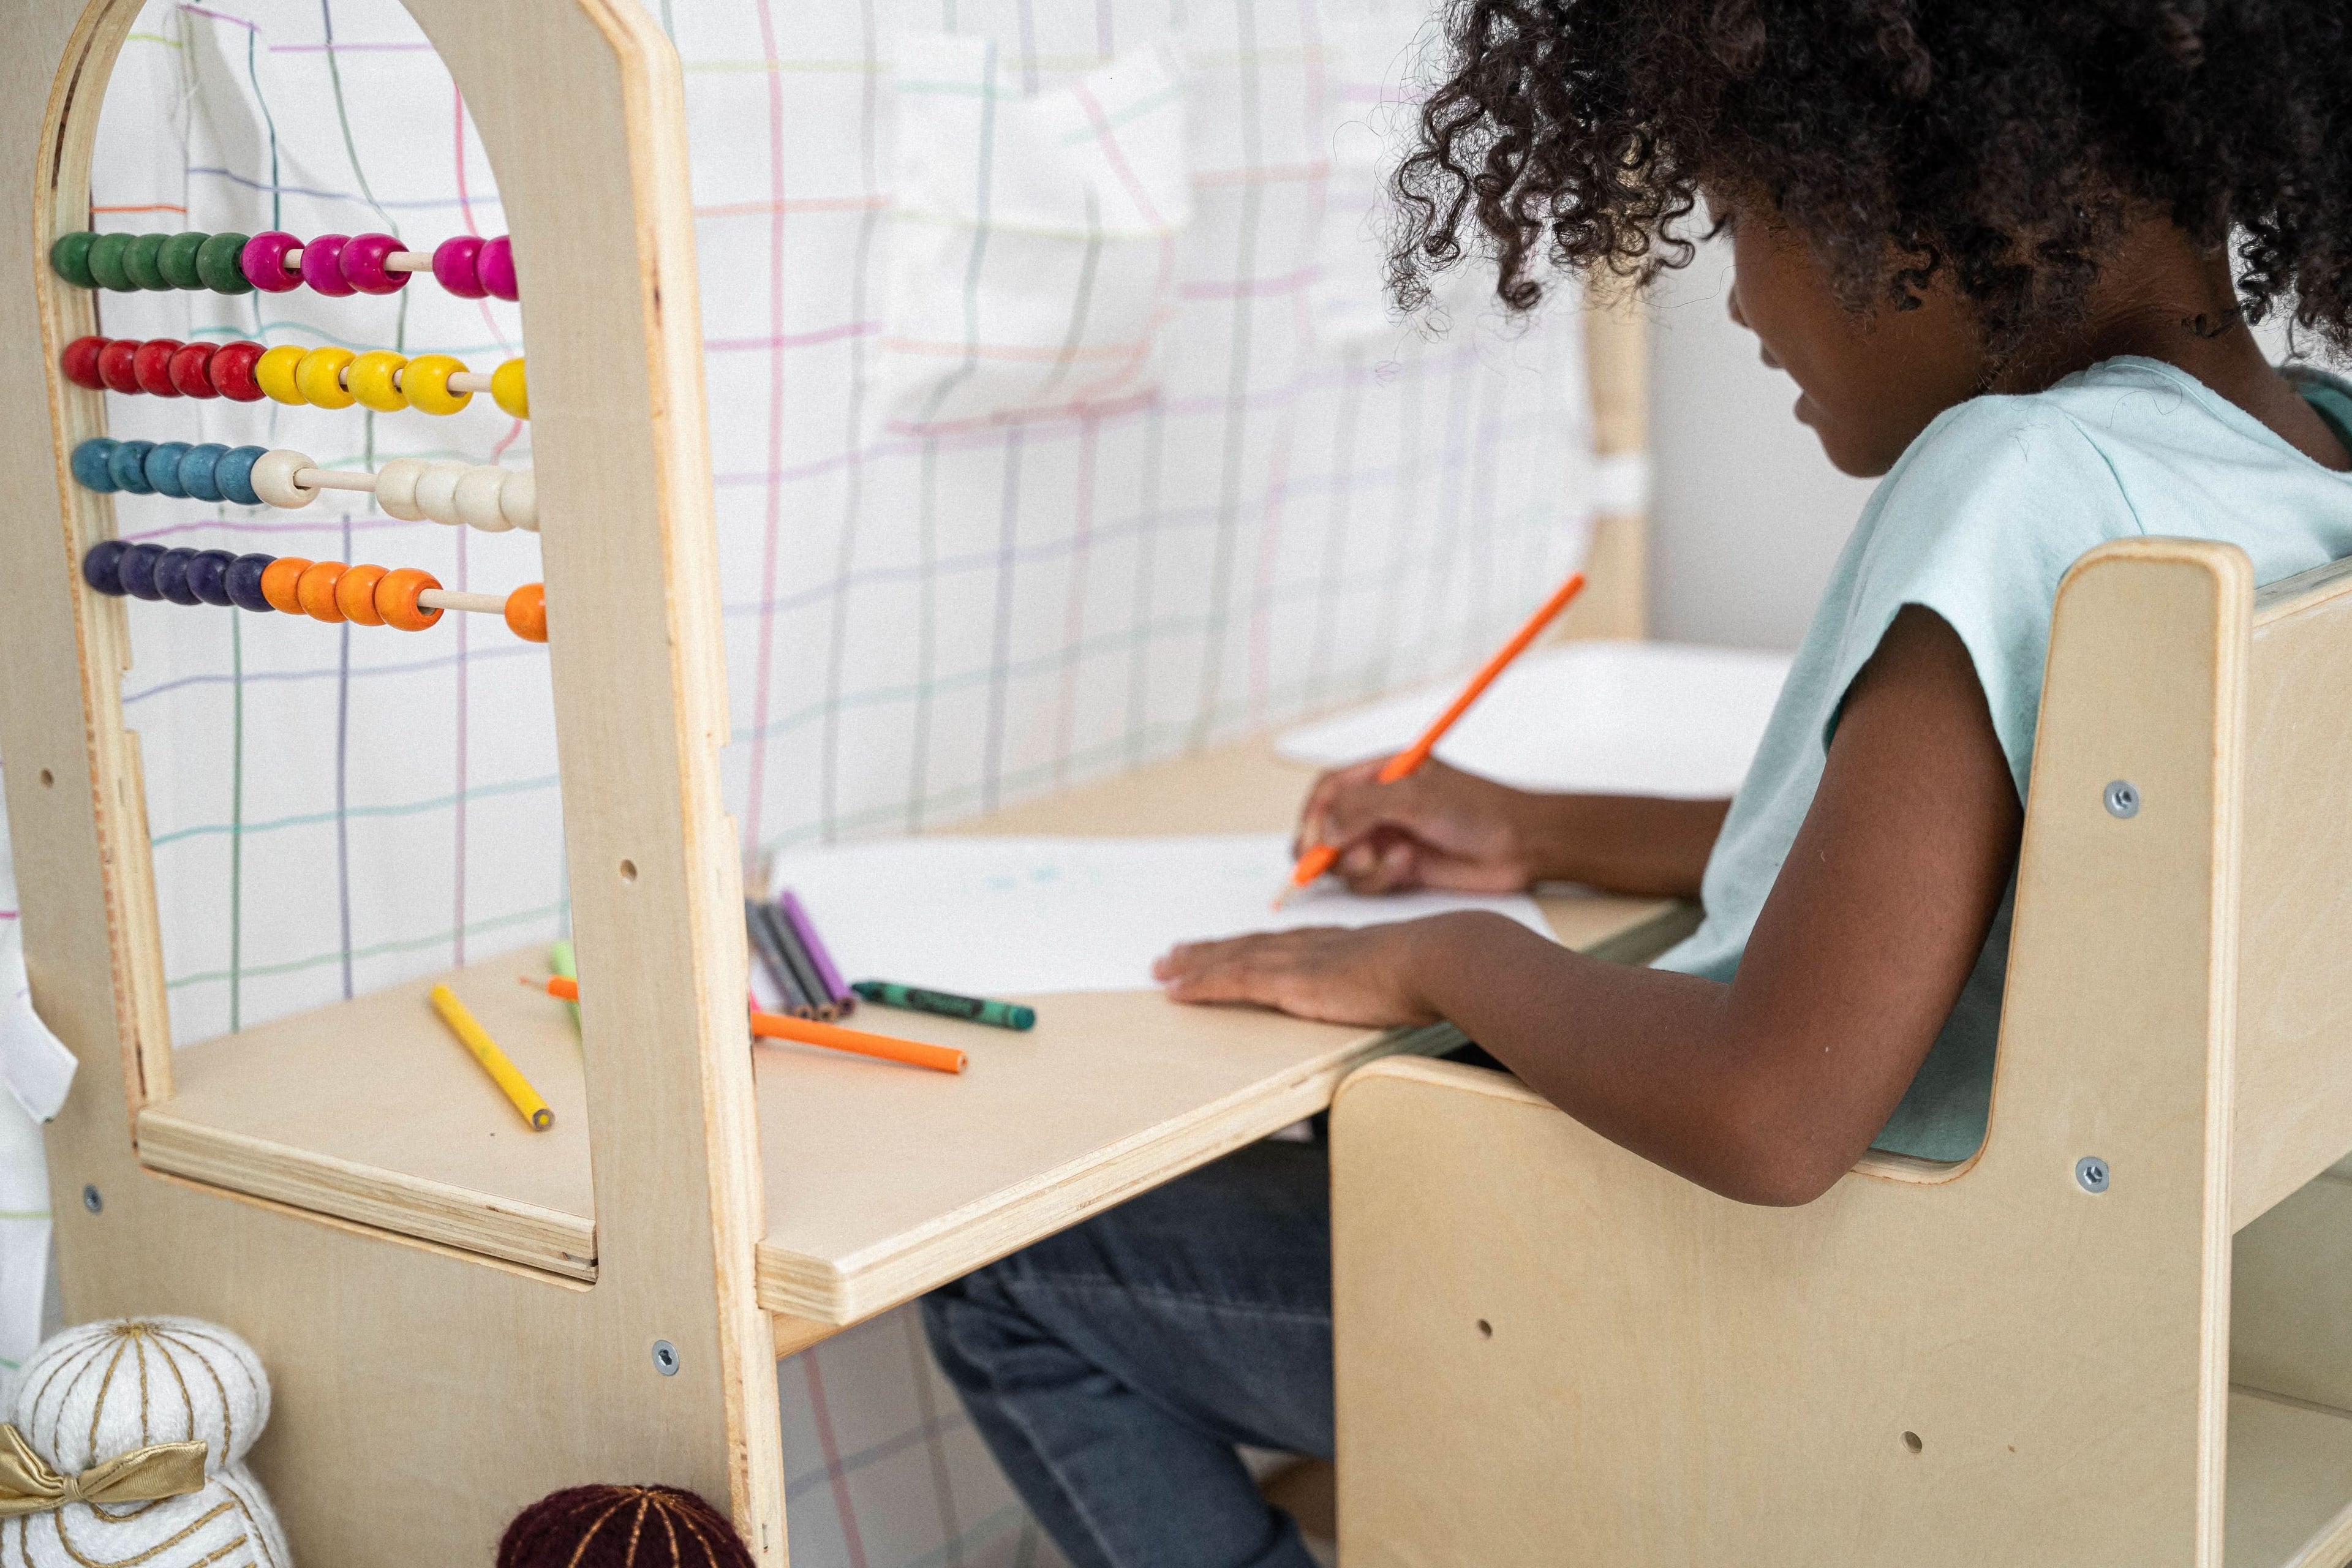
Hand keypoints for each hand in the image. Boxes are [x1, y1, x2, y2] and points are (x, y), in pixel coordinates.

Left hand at [1152, 921, 1445, 1027]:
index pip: (1280, 943)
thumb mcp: (1413, 974)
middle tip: (1173, 956)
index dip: (1247, 946)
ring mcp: (1298, 961)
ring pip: (1230, 959)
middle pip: (1247, 945)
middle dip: (1208, 952)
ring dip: (1193, 966)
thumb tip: (1407, 993)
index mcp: (1338, 945)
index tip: (1224, 949)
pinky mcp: (1291, 980)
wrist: (1439, 958)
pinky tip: (1178, 991)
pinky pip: (1232, 981)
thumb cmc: (1439, 968)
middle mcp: (1310, 946)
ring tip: (1163, 970)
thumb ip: (1398, 981)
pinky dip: (1202, 985)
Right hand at [1297, 758, 1541, 893]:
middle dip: (1330, 848)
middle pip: (1326, 828)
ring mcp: (1388, 837)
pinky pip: (1366, 881)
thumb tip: (1322, 832)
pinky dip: (1380, 879)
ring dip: (1361, 866)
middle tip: (1347, 858)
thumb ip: (1363, 807)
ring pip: (1343, 860)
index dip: (1312, 815)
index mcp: (1382, 772)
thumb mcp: (1416, 797)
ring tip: (1395, 859)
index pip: (1329, 789)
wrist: (1521, 846)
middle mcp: (1380, 805)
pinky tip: (1408, 868)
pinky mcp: (1398, 868)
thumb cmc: (1480, 810)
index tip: (1311, 840)